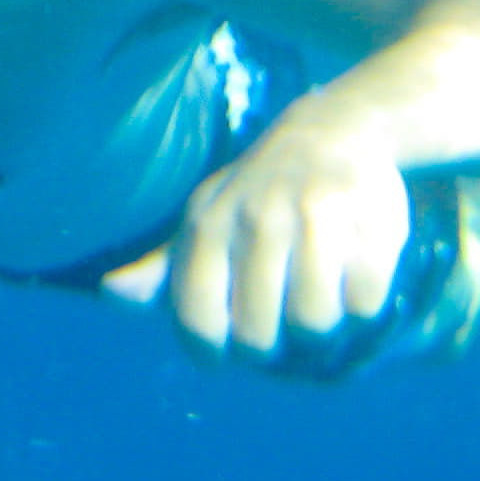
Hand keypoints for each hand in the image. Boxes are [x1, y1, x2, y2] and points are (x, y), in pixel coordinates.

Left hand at [101, 102, 410, 359]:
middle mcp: (255, 217)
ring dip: (320, 327)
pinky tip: (352, 273)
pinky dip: (362, 304)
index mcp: (206, 223)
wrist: (335, 130)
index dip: (211, 350)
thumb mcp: (203, 224)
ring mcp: (313, 215)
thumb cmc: (256, 197)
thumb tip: (110, 294)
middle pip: (258, 337)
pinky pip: (365, 303)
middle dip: (269, 344)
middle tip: (278, 318)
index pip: (198, 320)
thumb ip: (161, 271)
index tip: (225, 345)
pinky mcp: (369, 218)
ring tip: (318, 296)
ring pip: (314, 323)